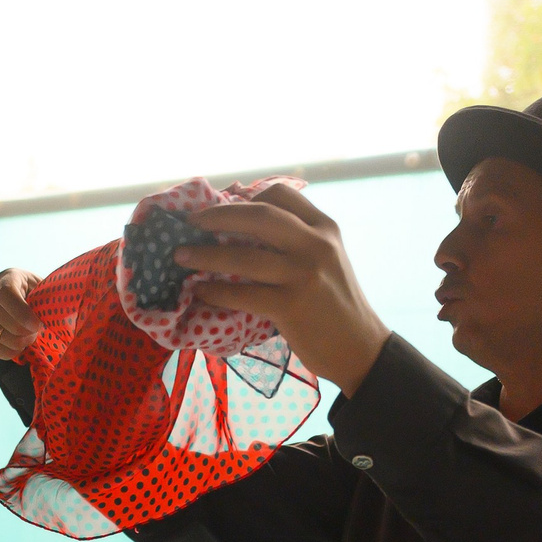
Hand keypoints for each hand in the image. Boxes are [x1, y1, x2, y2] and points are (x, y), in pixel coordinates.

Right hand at [0, 268, 41, 358]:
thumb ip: (47, 298)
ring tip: (30, 335)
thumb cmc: (35, 294)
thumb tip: (52, 313)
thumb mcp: (42, 288)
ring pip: (6, 339)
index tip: (37, 325)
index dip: (23, 314)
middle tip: (38, 330)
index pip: (7, 296)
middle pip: (10, 324)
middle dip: (30, 333)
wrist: (18, 299)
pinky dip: (13, 352)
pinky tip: (19, 343)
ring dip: (24, 342)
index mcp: (7, 279)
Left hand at [176, 185, 392, 394]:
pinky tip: (200, 293)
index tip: (221, 203)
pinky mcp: (291, 307)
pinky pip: (242, 294)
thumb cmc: (335, 305)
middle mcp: (316, 244)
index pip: (281, 194)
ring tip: (180, 256)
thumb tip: (240, 231)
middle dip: (217, 216)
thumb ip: (296, 242)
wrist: (361, 348)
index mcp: (325, 228)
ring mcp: (304, 275)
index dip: (246, 195)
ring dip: (205, 255)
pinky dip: (216, 292)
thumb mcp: (326, 260)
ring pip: (244, 256)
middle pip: (258, 215)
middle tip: (189, 223)